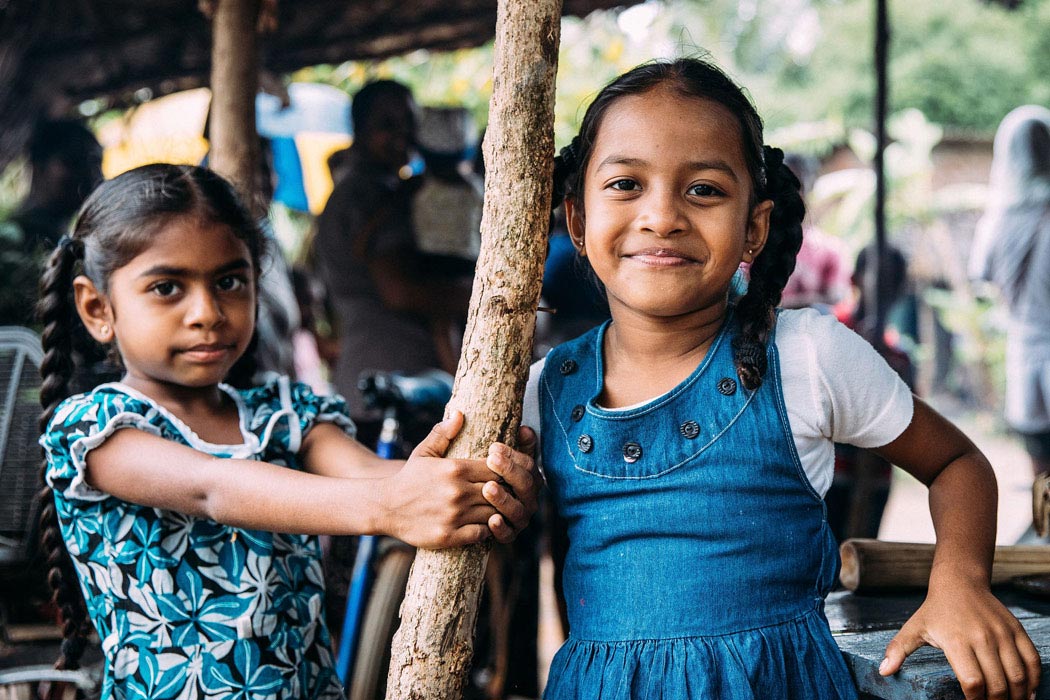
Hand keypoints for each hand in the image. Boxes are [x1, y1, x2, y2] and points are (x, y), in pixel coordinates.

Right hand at [376, 412, 535, 548]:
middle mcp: (457, 492)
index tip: (503, 475)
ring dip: (497, 511)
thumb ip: (443, 433)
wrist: (385, 507)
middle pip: (499, 491)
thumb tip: (459, 413)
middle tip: (508, 494)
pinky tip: (484, 524)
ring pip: (493, 513)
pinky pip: (481, 534)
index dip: (504, 472)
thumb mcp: (424, 452)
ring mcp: (454, 515)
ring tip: (498, 509)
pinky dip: (486, 530)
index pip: (496, 468)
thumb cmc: (409, 478)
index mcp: (455, 469)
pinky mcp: (450, 536)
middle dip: (505, 492)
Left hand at [482, 425, 539, 542]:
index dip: (513, 455)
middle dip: (509, 471)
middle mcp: (527, 497)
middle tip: (491, 460)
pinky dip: (502, 528)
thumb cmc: (474, 479)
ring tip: (488, 488)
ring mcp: (519, 518)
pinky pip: (508, 534)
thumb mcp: (486, 461)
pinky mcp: (507, 535)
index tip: (493, 447)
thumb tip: (524, 429)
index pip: (527, 464)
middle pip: (526, 484)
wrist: (458, 510)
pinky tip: (492, 520)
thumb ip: (506, 447)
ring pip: (517, 510)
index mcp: (526, 476)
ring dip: (504, 499)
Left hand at [880, 580, 1039, 699]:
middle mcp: (982, 638)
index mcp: (956, 641)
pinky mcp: (1016, 630)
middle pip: (998, 684)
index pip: (973, 682)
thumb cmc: (935, 610)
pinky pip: (1032, 660)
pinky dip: (1035, 680)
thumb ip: (899, 650)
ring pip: (1019, 675)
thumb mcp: (914, 628)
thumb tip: (884, 671)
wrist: (960, 582)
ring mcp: (1002, 634)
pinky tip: (1030, 693)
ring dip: (1019, 696)